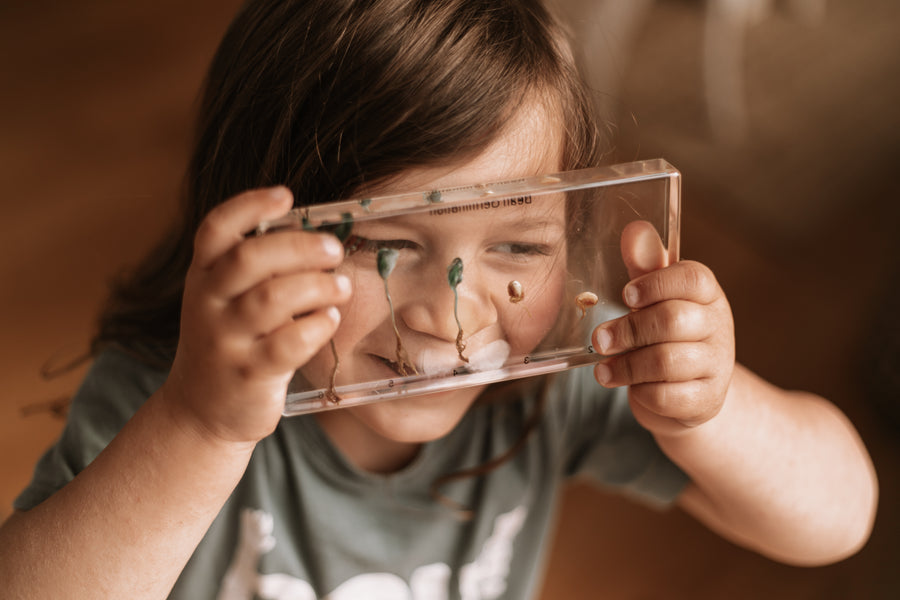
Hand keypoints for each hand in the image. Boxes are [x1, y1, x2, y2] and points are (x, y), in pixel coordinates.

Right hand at [163, 187, 350, 444]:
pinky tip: (330, 320)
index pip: (216, 229)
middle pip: (249, 259)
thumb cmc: (228, 342)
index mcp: (203, 276)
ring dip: (317, 286)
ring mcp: (225, 340)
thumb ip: (256, 270)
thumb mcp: (224, 300)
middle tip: (334, 250)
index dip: (250, 206)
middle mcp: (207, 303)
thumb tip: (317, 237)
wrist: (200, 412)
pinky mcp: (248, 374)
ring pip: (272, 299)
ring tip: (341, 287)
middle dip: (300, 247)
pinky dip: (317, 326)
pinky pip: (288, 343)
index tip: (286, 196)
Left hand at [591, 221, 734, 435]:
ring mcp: (717, 365)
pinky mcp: (706, 401)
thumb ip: (644, 268)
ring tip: (602, 369)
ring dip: (626, 365)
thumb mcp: (655, 300)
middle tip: (599, 339)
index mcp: (706, 294)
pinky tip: (626, 386)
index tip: (627, 294)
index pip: (693, 278)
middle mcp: (718, 326)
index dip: (657, 284)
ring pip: (667, 362)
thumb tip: (634, 229)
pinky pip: (669, 396)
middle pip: (674, 321)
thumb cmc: (665, 336)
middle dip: (629, 330)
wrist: (689, 394)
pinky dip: (642, 392)